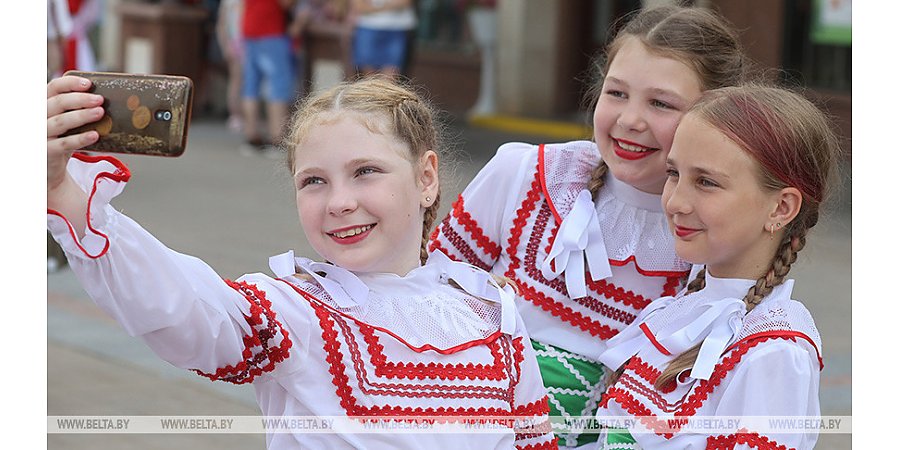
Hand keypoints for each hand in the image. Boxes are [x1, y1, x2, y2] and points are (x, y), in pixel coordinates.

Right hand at [47, 75, 102, 195]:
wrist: (50, 168)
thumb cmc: (61, 139)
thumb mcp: (66, 122)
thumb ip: (76, 110)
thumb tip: (103, 100)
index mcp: (43, 104)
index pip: (53, 87)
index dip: (70, 83)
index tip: (89, 84)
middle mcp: (37, 117)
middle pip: (57, 103)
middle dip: (80, 99)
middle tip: (100, 99)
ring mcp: (40, 134)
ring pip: (61, 122)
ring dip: (82, 116)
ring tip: (100, 112)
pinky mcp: (46, 151)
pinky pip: (64, 143)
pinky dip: (80, 138)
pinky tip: (95, 135)